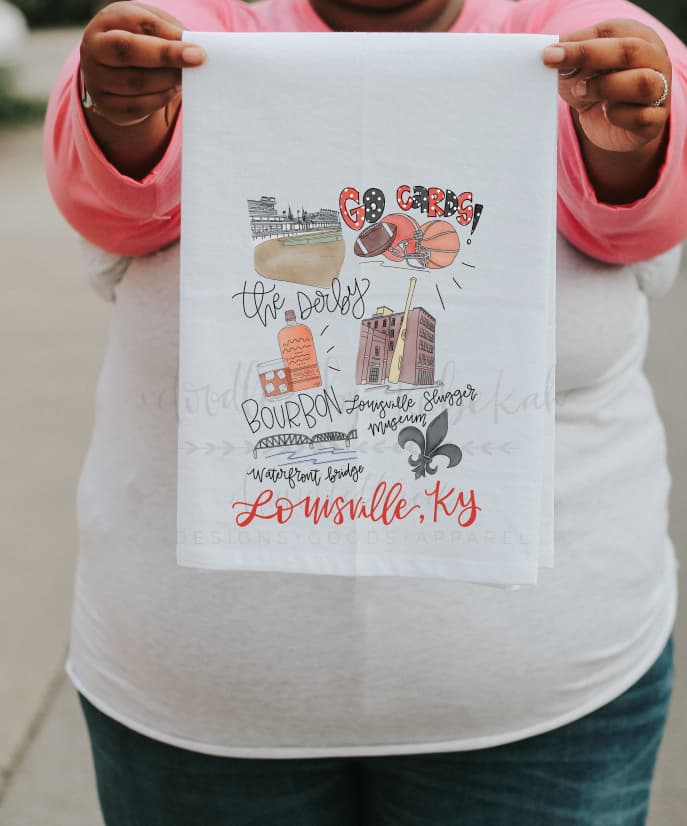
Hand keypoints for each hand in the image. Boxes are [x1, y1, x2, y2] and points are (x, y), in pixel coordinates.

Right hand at [80, 1, 204, 126]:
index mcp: (107, 21)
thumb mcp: (153, 29)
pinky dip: (160, 99)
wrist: (116, 71)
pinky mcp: (106, 106)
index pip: (137, 24)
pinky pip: (137, 106)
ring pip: (136, 82)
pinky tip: (171, 90)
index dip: (167, 37)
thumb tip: (194, 48)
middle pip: (128, 50)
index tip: (198, 50)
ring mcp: (96, 79)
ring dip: (168, 80)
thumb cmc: (142, 42)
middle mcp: (94, 48)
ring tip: (184, 76)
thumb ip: (170, 33)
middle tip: (197, 61)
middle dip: (166, 56)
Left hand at [543, 19, 670, 153]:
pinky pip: (640, 117)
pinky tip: (606, 113)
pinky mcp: (655, 119)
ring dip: (605, 87)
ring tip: (582, 91)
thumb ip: (570, 56)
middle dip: (590, 56)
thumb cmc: (596, 86)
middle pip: (629, 51)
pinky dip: (617, 116)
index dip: (579, 44)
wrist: (610, 123)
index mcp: (637, 36)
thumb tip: (552, 52)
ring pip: (642, 83)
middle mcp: (655, 59)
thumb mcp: (580, 67)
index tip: (549, 54)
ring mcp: (660, 89)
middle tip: (558, 65)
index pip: (611, 33)